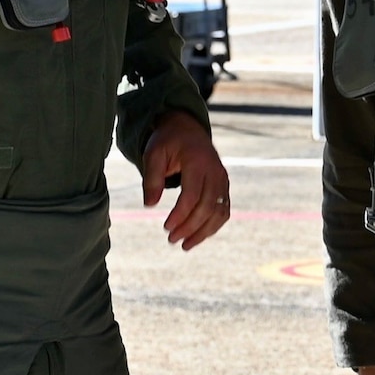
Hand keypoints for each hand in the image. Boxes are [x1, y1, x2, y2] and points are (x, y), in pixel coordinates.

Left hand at [140, 110, 229, 248]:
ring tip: (185, 245)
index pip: (193, 194)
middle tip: (172, 240)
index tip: (166, 227)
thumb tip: (150, 205)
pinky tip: (197, 236)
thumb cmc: (168, 142)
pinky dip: (212, 226)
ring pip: (220, 211)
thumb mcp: (154, 153)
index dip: (181, 214)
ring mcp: (222, 179)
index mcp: (198, 161)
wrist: (188, 129)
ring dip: (204, 232)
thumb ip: (151, 178)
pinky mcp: (224, 186)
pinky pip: (223, 210)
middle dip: (191, 227)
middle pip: (208, 206)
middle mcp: (215, 171)